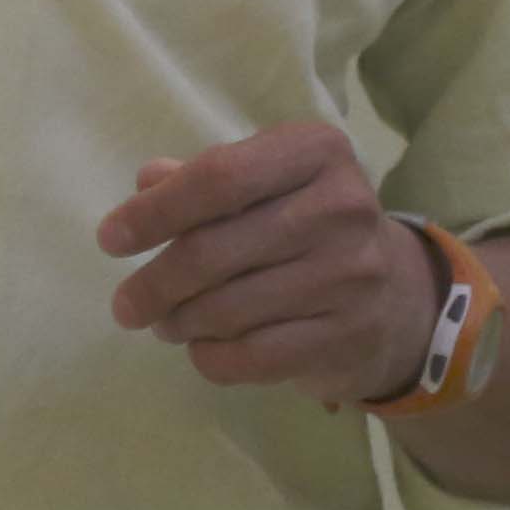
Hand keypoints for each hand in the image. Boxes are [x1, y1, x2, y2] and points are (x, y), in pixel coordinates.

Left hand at [98, 123, 440, 407]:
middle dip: (154, 282)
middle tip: (125, 304)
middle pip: (214, 249)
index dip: (154, 212)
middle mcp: (341, 205)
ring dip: (179, 322)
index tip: (109, 241)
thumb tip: (145, 182)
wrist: (400, 297)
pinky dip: (212, 358)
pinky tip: (201, 349)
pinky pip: (253, 356)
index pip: (218, 178)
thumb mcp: (270, 184)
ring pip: (228, 308)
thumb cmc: (312, 226)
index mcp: (316, 151)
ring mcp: (351, 274)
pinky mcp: (349, 335)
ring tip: (164, 323)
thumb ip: (207, 179)